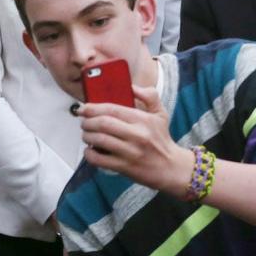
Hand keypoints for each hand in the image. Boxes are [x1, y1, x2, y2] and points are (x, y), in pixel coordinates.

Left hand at [77, 85, 193, 194]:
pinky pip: (99, 159)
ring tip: (86, 134)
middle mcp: (137, 135)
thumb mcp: (160, 114)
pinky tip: (90, 150)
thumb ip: (149, 96)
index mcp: (143, 120)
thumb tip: (132, 86)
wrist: (171, 168)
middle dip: (87, 121)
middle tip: (84, 122)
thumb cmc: (161, 140)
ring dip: (87, 136)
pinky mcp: (124, 167)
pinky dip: (89, 154)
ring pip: (99, 140)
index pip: (112, 109)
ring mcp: (130, 152)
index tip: (84, 108)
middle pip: (103, 124)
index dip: (93, 107)